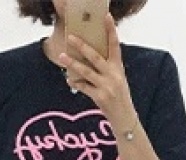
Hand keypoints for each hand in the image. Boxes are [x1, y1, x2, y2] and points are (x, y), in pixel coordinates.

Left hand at [59, 13, 135, 132]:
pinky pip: (84, 87)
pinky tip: (68, 80)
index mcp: (118, 67)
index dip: (111, 30)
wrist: (124, 117)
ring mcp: (106, 86)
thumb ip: (107, 67)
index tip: (106, 17)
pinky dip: (75, 83)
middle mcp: (113, 75)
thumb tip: (89, 56)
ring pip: (86, 72)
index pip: (115, 45)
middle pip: (95, 56)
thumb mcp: (117, 78)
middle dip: (82, 46)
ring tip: (62, 56)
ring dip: (72, 64)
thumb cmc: (119, 96)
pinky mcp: (99, 97)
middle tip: (71, 37)